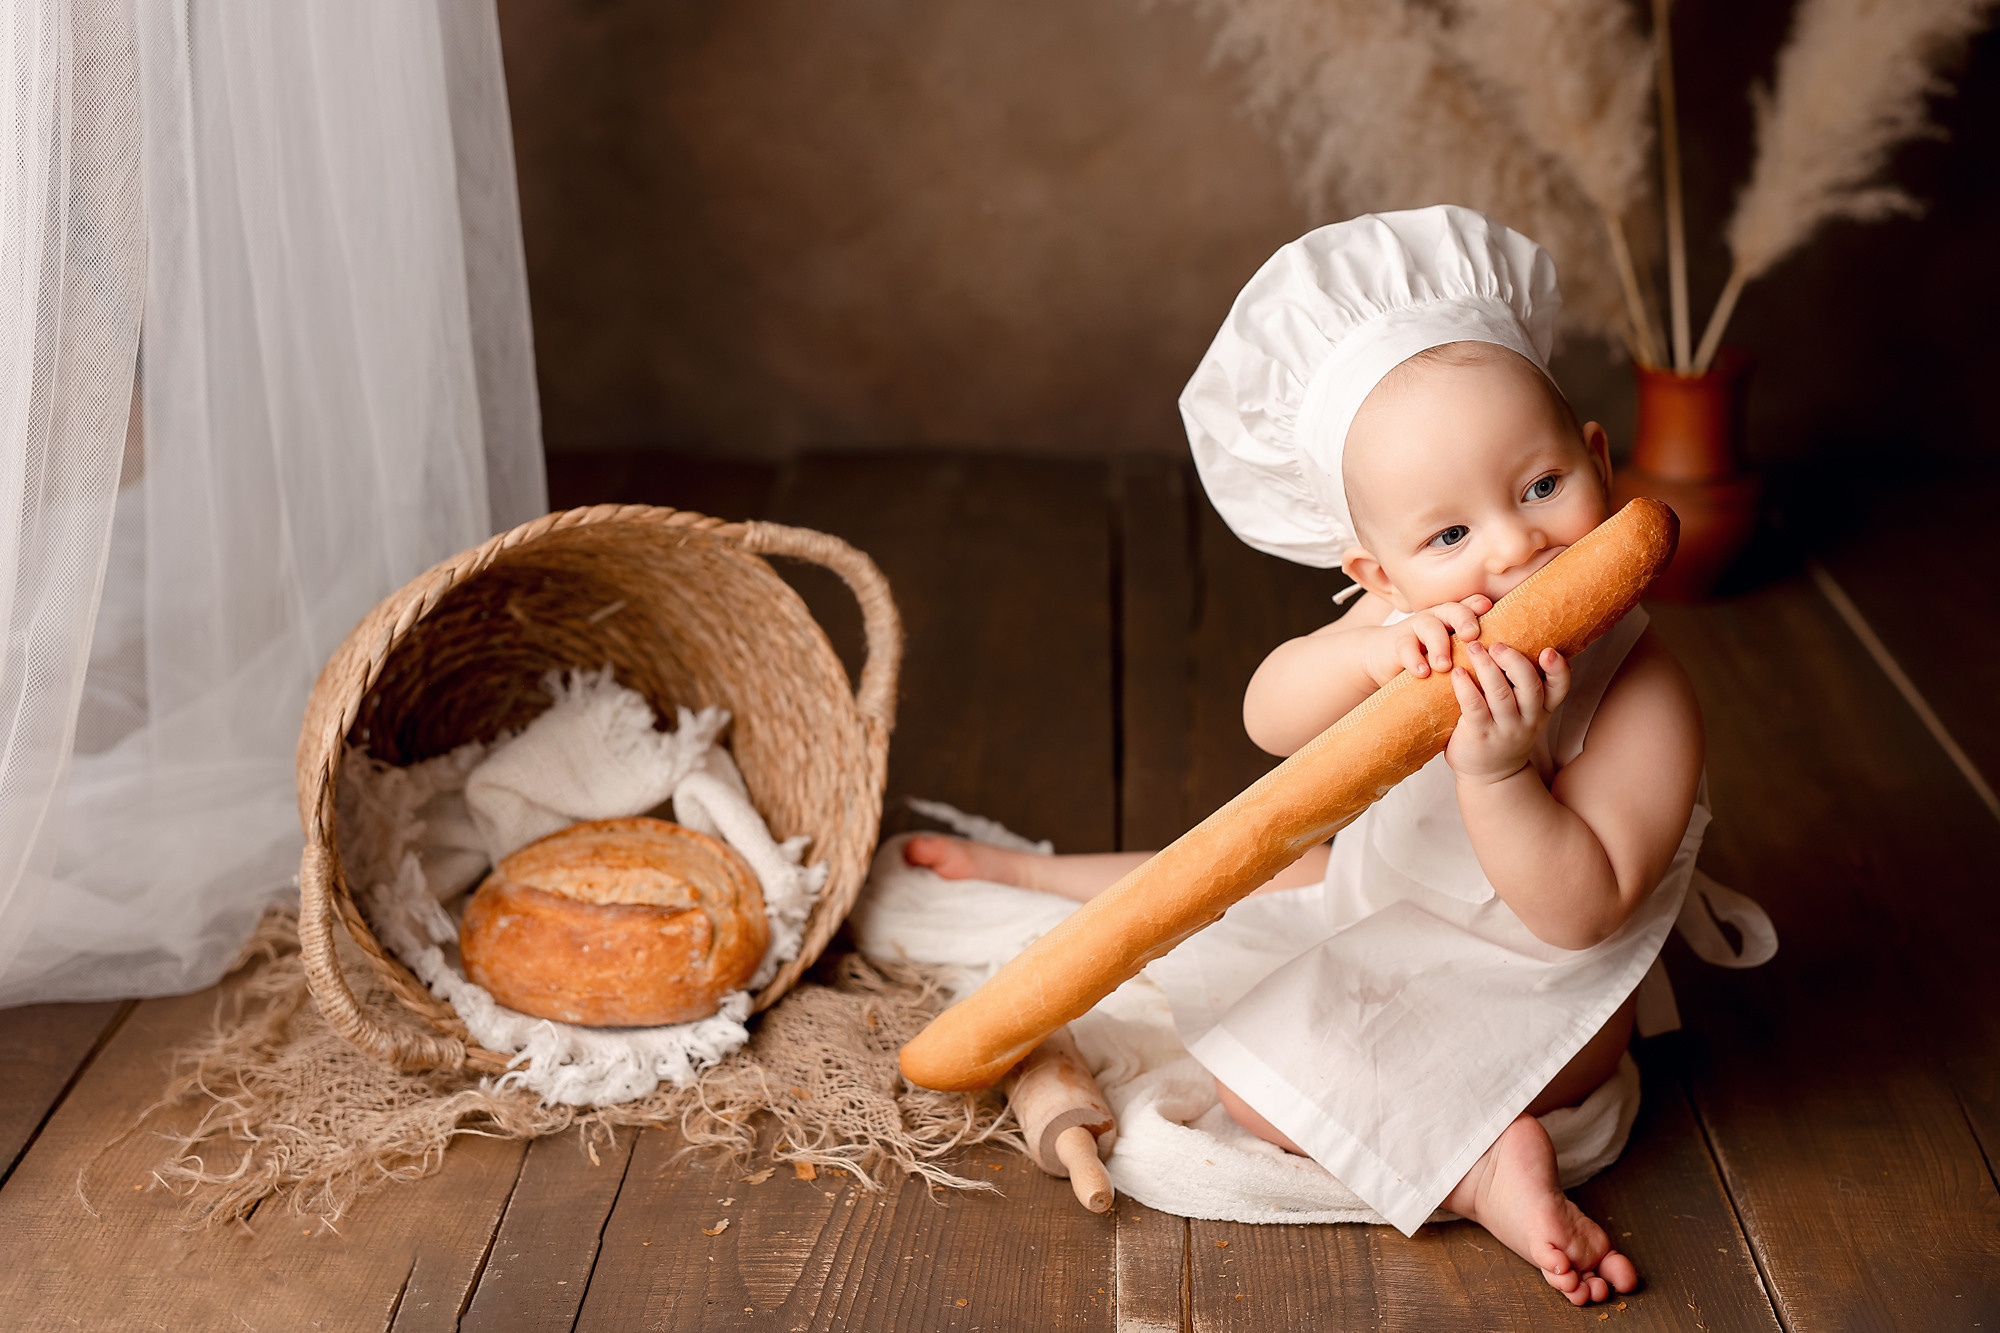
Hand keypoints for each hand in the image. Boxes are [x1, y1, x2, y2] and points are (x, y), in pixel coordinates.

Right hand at [1366, 596, 1492, 686]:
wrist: (1383, 658)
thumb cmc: (1428, 657)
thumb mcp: (1453, 652)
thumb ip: (1473, 651)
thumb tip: (1506, 665)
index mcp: (1455, 619)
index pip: (1469, 606)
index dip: (1477, 604)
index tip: (1487, 607)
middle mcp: (1437, 618)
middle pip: (1452, 610)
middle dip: (1463, 618)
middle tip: (1470, 634)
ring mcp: (1416, 628)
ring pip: (1429, 627)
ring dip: (1438, 644)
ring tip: (1443, 665)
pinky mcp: (1397, 644)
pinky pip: (1405, 647)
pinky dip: (1414, 659)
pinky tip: (1422, 673)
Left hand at [1446, 640, 1571, 783]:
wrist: (1489, 775)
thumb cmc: (1503, 732)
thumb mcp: (1524, 713)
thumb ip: (1526, 685)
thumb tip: (1522, 639)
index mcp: (1541, 709)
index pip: (1559, 688)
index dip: (1558, 670)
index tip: (1549, 651)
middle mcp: (1528, 720)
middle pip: (1530, 687)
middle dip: (1514, 661)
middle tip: (1497, 644)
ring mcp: (1504, 729)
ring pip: (1500, 694)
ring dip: (1487, 667)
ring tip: (1474, 647)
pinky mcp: (1480, 736)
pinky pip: (1474, 707)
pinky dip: (1466, 687)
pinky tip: (1457, 673)